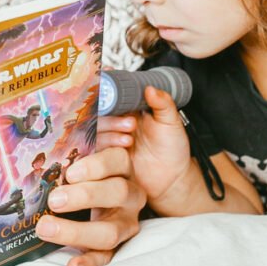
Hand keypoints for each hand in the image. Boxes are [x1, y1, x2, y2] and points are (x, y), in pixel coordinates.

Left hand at [36, 144, 145, 265]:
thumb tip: (35, 154)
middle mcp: (131, 195)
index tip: (70, 173)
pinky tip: (72, 264)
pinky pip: (107, 257)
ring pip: (112, 230)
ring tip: (46, 228)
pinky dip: (90, 261)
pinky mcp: (119, 245)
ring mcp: (127, 222)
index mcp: (123, 169)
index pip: (118, 160)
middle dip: (85, 196)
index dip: (96, 166)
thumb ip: (68, 160)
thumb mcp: (82, 165)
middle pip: (118, 193)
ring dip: (78, 231)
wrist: (98, 203)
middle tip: (54, 200)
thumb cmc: (84, 178)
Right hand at [94, 83, 194, 214]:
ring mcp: (110, 141)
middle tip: (131, 125)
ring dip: (109, 135)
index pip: (110, 99)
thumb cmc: (172, 148)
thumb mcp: (171, 122)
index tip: (111, 99)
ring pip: (95, 133)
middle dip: (112, 119)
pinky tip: (118, 152)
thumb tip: (151, 88)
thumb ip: (163, 103)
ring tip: (129, 140)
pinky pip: (94, 152)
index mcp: (129, 110)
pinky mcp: (106, 158)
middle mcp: (116, 124)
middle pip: (99, 115)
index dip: (108, 97)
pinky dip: (102, 150)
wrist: (172, 177)